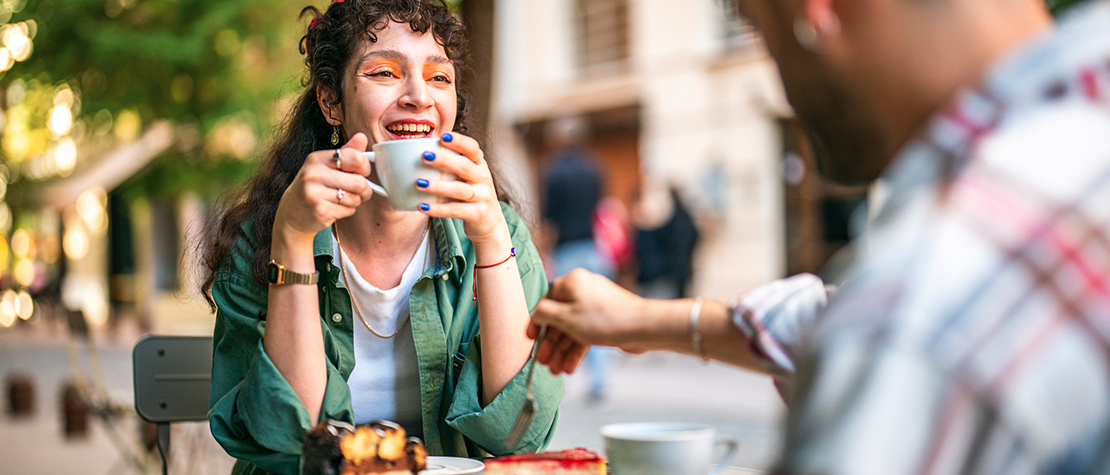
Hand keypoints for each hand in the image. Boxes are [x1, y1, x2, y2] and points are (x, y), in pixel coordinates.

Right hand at [273, 133, 373, 243]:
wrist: (292, 211)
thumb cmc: (314, 185)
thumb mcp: (326, 165)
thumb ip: (346, 152)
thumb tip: (362, 137)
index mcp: (317, 158)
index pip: (355, 158)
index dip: (365, 167)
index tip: (362, 172)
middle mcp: (314, 174)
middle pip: (359, 182)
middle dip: (365, 189)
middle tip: (360, 191)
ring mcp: (315, 193)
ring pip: (355, 198)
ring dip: (356, 201)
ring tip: (344, 199)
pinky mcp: (320, 211)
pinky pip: (349, 210)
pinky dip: (348, 210)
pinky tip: (336, 207)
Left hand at [415, 132, 505, 243]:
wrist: (490, 222)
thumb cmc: (471, 194)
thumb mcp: (467, 177)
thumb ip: (450, 165)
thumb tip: (414, 152)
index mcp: (479, 164)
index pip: (472, 148)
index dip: (459, 141)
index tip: (442, 136)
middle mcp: (483, 178)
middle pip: (464, 167)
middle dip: (444, 160)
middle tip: (424, 156)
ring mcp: (482, 196)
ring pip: (459, 189)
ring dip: (437, 186)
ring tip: (418, 183)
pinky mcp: (477, 214)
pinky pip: (455, 210)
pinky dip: (437, 209)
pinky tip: (422, 206)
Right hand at [527, 269, 649, 374]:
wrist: (641, 328)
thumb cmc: (604, 319)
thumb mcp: (565, 317)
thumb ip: (544, 314)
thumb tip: (536, 313)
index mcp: (572, 282)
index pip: (546, 302)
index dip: (536, 323)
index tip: (530, 339)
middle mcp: (583, 291)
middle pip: (560, 319)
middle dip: (551, 344)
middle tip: (543, 362)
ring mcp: (596, 306)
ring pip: (573, 330)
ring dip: (563, 351)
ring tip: (556, 371)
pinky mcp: (605, 320)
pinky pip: (586, 334)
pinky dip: (577, 350)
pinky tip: (569, 367)